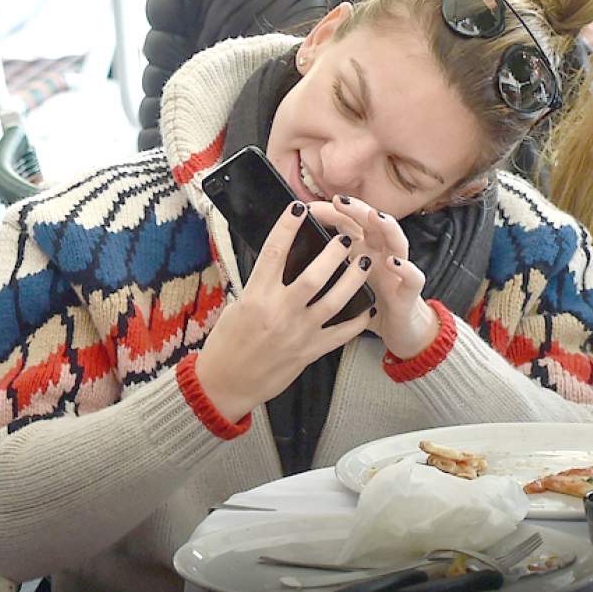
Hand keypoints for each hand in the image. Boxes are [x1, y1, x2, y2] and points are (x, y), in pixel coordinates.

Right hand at [194, 201, 373, 421]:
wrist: (224, 384)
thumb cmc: (226, 344)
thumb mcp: (238, 306)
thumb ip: (261, 286)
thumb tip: (277, 264)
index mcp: (256, 296)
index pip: (273, 253)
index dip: (287, 227)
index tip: (298, 207)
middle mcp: (279, 312)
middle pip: (314, 275)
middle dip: (334, 252)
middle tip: (346, 237)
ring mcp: (298, 333)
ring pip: (334, 301)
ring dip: (352, 279)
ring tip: (364, 263)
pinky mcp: (309, 352)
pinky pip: (340, 334)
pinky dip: (357, 320)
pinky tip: (368, 307)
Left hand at [308, 195, 439, 359]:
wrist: (396, 328)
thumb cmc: (367, 300)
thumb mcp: (342, 281)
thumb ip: (324, 265)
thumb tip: (288, 254)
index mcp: (362, 249)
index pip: (348, 221)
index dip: (330, 212)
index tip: (307, 209)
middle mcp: (381, 254)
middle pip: (372, 223)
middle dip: (357, 209)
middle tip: (340, 201)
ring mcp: (397, 271)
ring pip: (397, 241)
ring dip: (387, 227)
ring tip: (375, 217)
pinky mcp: (408, 292)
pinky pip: (413, 278)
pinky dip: (406, 268)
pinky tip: (393, 263)